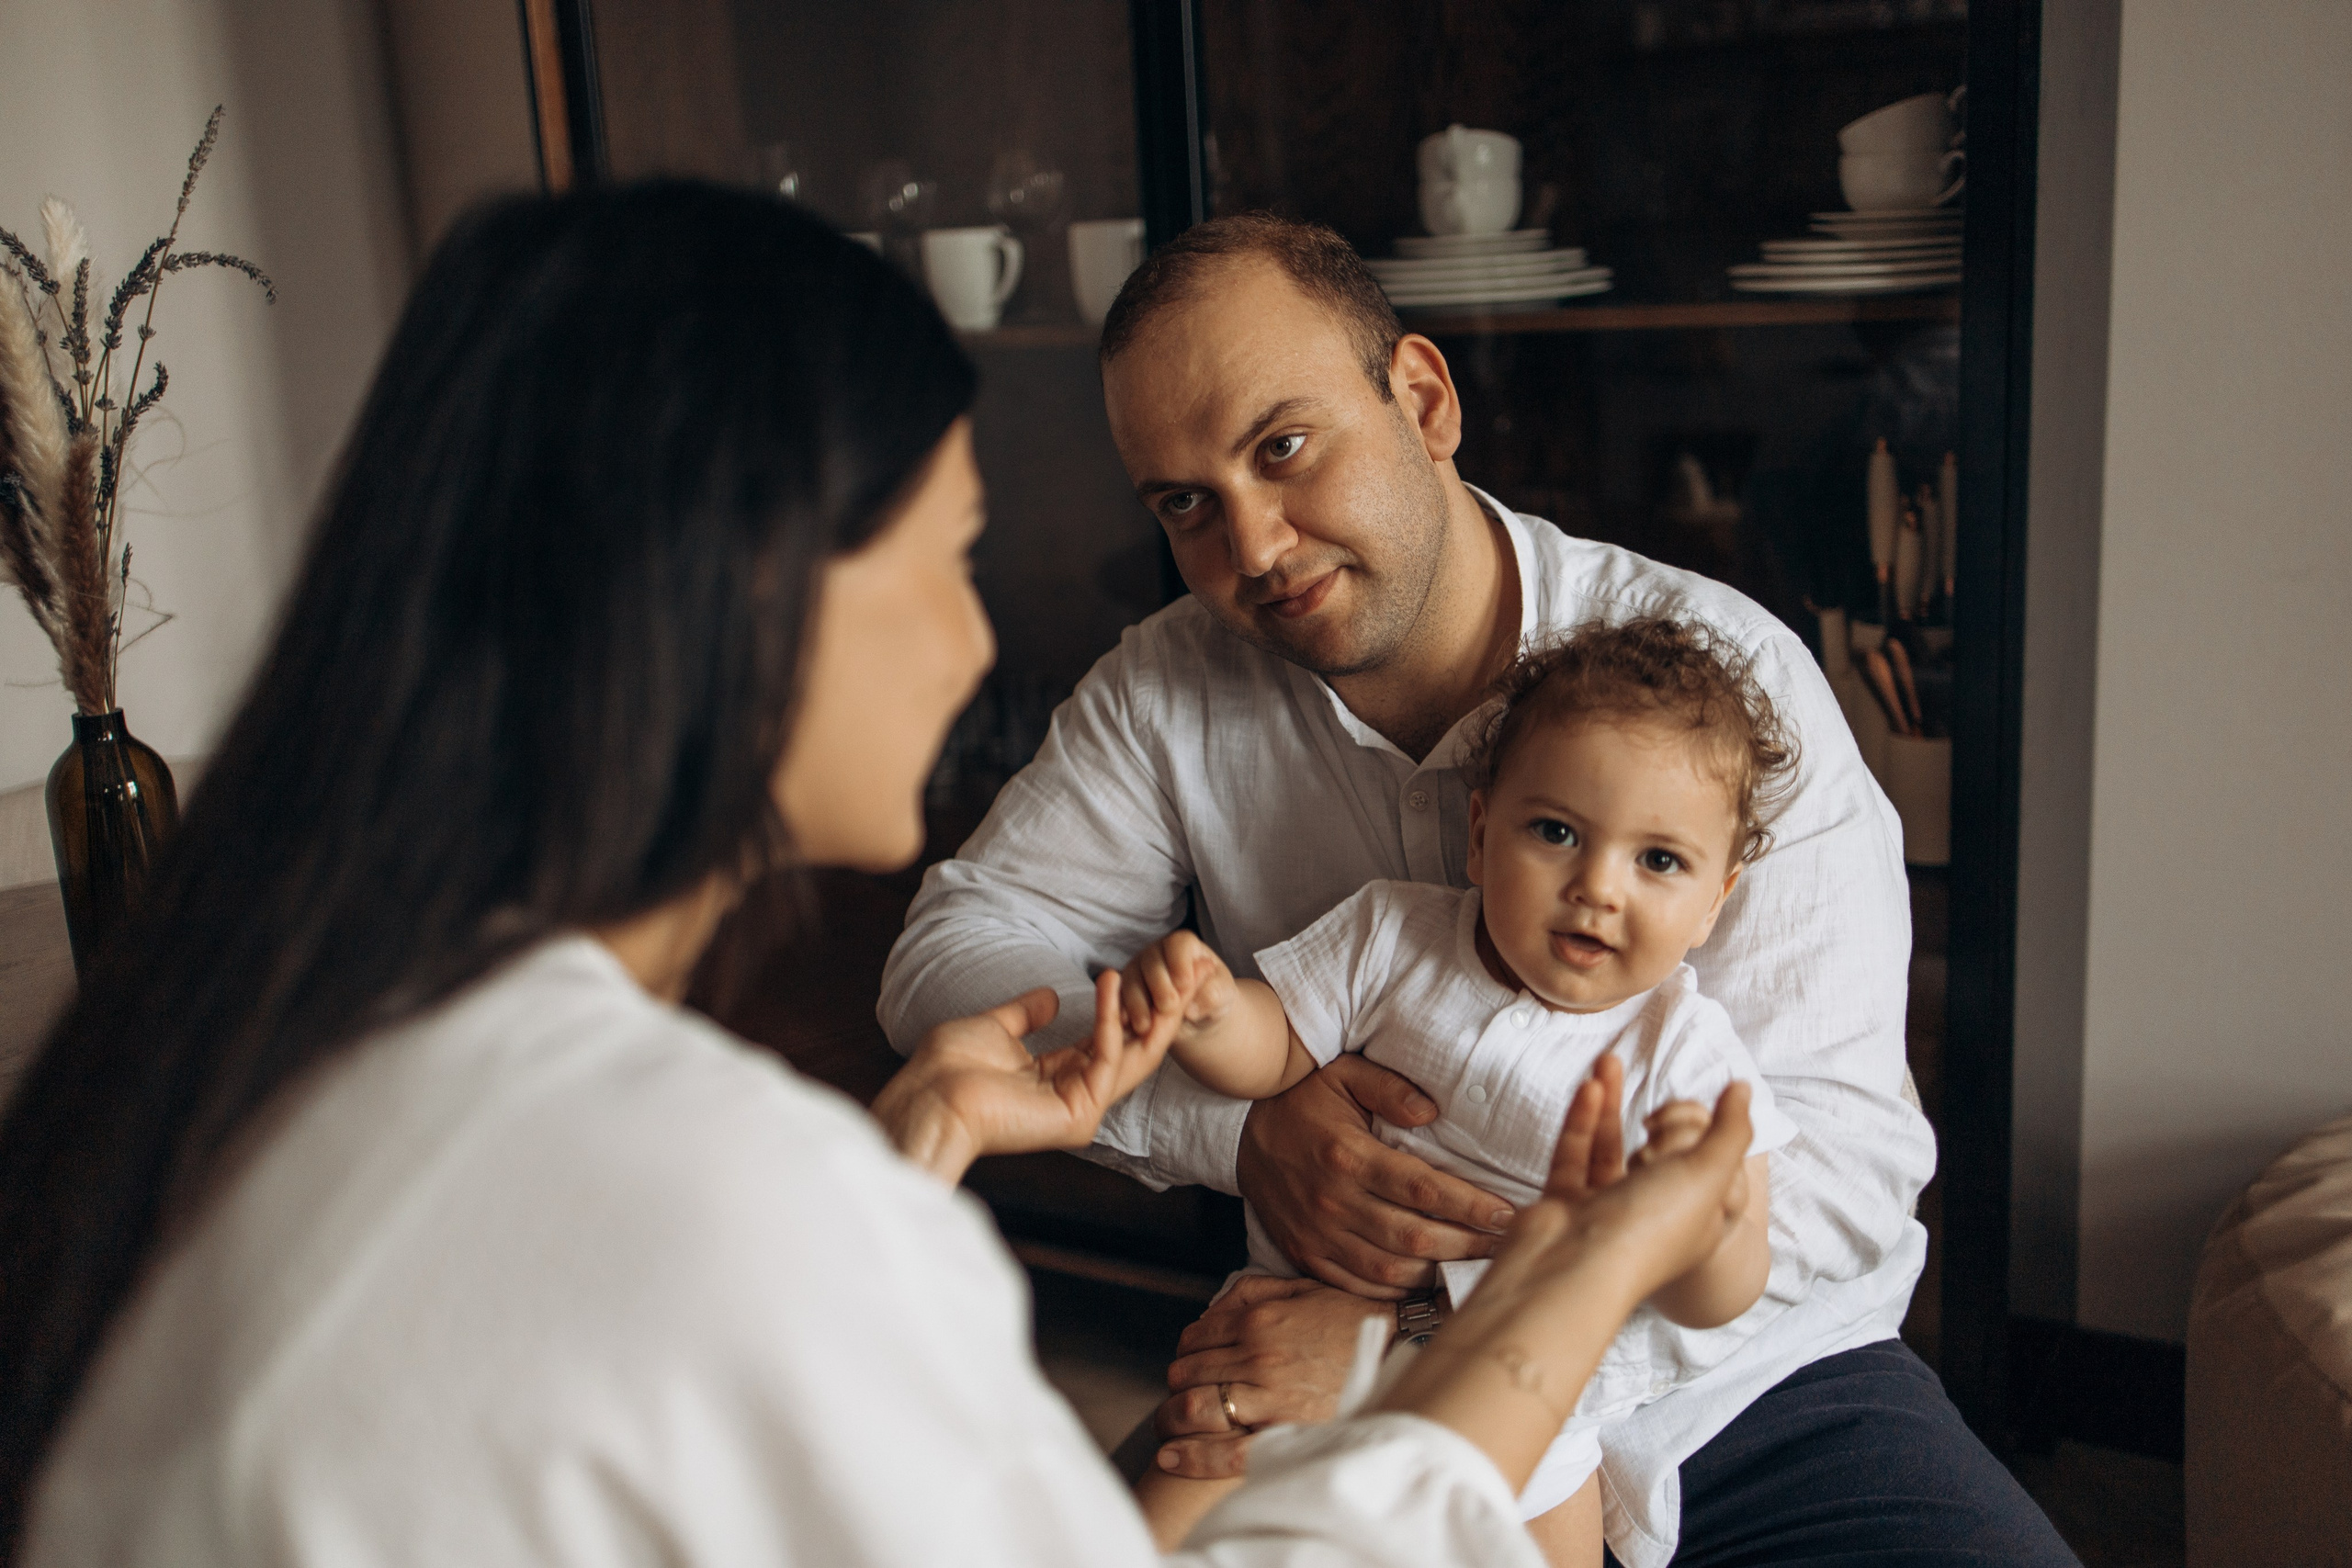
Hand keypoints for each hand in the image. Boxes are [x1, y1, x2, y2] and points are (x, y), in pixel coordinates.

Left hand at [871, 973, 1177, 1182]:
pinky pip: (1105, 1059)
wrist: (930, 1096)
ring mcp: (1079, 1108)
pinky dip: (1110, 1020)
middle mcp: (1072, 1095)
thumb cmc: (950, 1067)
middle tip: (1183, 974)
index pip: (1106, 1043)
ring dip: (1147, 1011)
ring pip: (1130, 1057)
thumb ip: (1026, 1015)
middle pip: (1130, 1051)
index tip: (1145, 976)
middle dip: (1157, 1011)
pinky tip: (1110, 987)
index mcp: (1053, 1080)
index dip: (1127, 1010)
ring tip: (1162, 972)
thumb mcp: (995, 1028)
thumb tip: (1053, 997)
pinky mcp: (1079, 1113)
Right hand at [1119, 930, 1236, 1042]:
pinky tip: (1128, 1026)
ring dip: (1137, 1003)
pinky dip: (1123, 1012)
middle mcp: (1157, 952)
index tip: (1184, 984)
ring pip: (1131, 979)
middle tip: (1168, 1007)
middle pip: (1151, 961)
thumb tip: (1191, 1008)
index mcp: (1183, 945)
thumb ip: (1213, 995)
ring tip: (1146, 1026)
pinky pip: (1118, 997)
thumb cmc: (1212, 996)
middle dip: (1159, 985)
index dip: (1180, 962)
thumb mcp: (1222, 996)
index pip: (1178, 945)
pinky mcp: (1124, 988)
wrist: (1198, 1015)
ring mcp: (1138, 969)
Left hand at [1148, 1276, 1389, 1478]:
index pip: (1194, 1339)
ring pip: (1193, 1408)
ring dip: (1172, 1417)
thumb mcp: (1303, 1288)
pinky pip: (1225, 1451)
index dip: (1186, 1352)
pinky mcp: (1284, 1432)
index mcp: (1258, 1320)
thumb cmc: (1354, 1320)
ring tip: (1170, 1425)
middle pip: (1187, 1373)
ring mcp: (1268, 1396)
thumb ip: (1252, 1290)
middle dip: (1177, 1384)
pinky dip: (1191, 1456)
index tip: (1190, 1362)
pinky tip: (1171, 1457)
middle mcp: (1256, 1356)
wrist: (1405, 1351)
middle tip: (1180, 1394)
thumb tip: (1211, 1309)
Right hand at [1236, 1055, 1515, 1297]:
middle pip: (1413, 1238)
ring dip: (1438, 1273)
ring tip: (1477, 1264)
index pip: (1422, 1190)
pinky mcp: (1305, 1255)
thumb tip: (1431, 1111)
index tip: (1507, 1213)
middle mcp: (1331, 1201)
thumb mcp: (1343, 1073)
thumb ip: (1389, 1086)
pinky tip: (1427, 1280)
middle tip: (1507, 1243)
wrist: (1239, 1133)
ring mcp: (1317, 1235)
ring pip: (1389, 1271)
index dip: (1469, 1206)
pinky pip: (1358, 1286)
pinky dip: (1397, 1290)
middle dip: (1468, 1244)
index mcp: (1347, 1156)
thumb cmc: (1302, 1100)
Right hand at [1374, 1083, 1755, 1491]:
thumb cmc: (1648, 1231)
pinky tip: (1589, 1087)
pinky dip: (1582, 1121)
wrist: (1571, 1272)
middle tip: (1655, 1097)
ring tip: (1609, 1060)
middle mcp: (1653, 1219)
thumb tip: (1743, 1089)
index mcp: (1698, 1221)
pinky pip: (1575, 1155)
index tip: (1699, 1110)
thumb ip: (1730, 1129)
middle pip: (1659, 1157)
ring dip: (1611, 1105)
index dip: (1705, 1135)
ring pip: (1611, 1150)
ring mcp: (1605, 1213)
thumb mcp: (1708, 1174)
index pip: (1709, 1166)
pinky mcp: (1565, 1205)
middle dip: (1658, 1120)